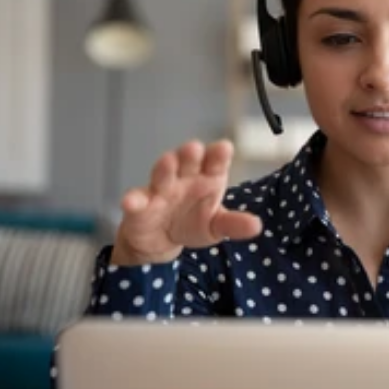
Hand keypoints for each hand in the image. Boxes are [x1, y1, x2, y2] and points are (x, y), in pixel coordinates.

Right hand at [110, 140, 261, 265]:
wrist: (162, 240)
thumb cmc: (193, 222)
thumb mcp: (217, 226)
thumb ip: (235, 224)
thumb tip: (257, 226)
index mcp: (208, 177)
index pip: (215, 162)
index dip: (218, 154)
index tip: (224, 148)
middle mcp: (185, 177)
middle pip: (188, 161)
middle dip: (190, 153)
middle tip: (195, 148)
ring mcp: (161, 189)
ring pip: (162, 174)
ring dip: (164, 167)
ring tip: (168, 161)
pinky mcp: (140, 205)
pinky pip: (136, 200)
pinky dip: (133, 200)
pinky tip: (131, 201)